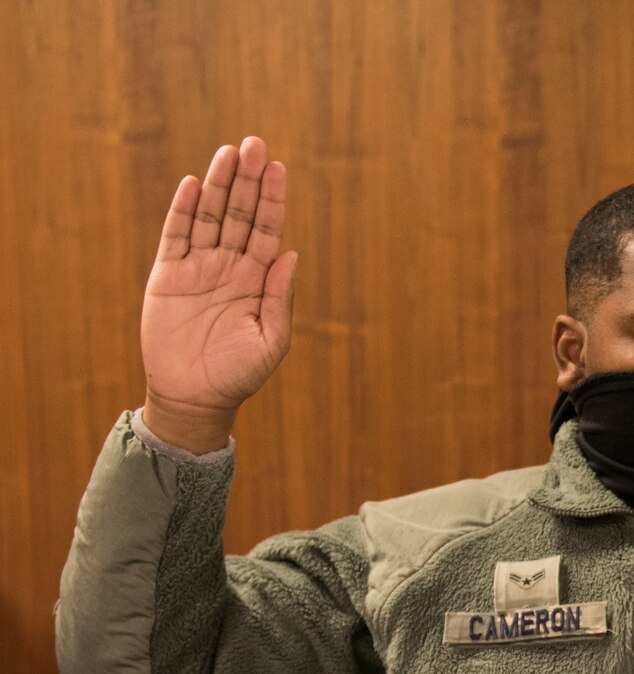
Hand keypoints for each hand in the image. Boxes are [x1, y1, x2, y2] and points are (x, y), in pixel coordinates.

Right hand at [140, 137, 298, 452]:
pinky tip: (195, 185)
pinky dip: (184, 210)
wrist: (195, 397)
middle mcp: (229, 266)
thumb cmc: (239, 373)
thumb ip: (280, 297)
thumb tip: (292, 253)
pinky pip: (176, 235)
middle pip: (240, 213)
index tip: (280, 168)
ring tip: (229, 152)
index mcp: (258, 279)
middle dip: (248, 180)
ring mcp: (198, 267)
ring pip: (210, 216)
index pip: (268, 229)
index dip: (273, 199)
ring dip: (219, 184)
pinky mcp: (168, 275)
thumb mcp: (271, 339)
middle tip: (255, 144)